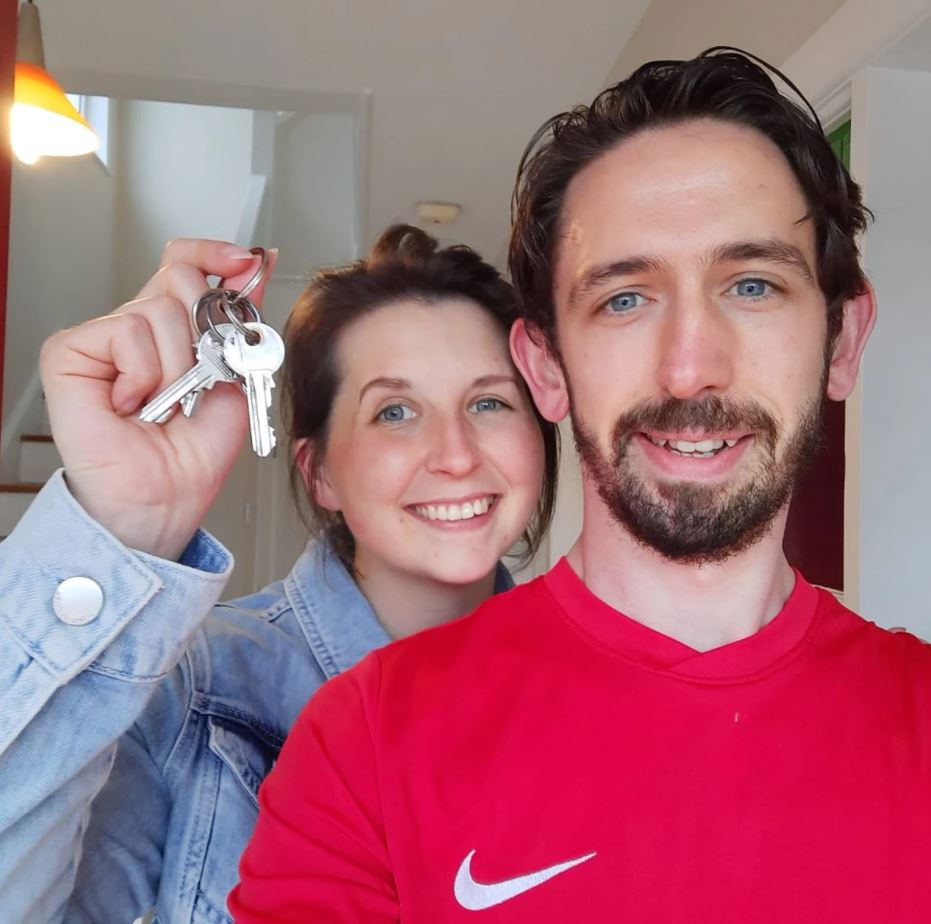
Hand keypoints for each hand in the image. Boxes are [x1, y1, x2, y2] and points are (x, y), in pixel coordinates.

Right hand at [40, 239, 276, 558]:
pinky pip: (125, 330)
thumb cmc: (193, 454)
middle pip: (178, 275)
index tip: (246, 263)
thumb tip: (257, 266)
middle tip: (203, 376)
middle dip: (206, 329)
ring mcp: (103, 338)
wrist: (166, 499)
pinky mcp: (70, 351)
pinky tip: (135, 403)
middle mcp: (139, 327)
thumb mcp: (236, 378)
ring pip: (159, 307)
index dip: (215, 255)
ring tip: (167, 402)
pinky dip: (145, 372)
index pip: (186, 262)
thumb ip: (240, 321)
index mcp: (176, 330)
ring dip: (179, 365)